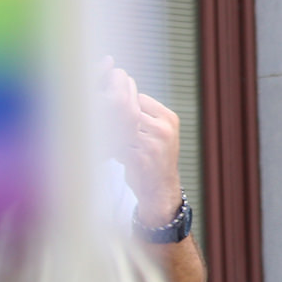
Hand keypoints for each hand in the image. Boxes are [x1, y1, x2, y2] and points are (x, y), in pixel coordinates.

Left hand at [102, 59, 182, 228]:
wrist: (161, 188)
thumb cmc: (155, 157)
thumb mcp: (160, 132)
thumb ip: (144, 114)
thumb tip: (115, 93)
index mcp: (169, 118)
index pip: (139, 98)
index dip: (126, 106)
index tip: (122, 116)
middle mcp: (164, 129)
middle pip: (129, 112)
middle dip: (118, 119)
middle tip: (112, 126)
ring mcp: (153, 144)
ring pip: (122, 128)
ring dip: (114, 133)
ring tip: (115, 140)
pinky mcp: (140, 158)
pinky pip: (118, 145)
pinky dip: (113, 148)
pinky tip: (116, 153)